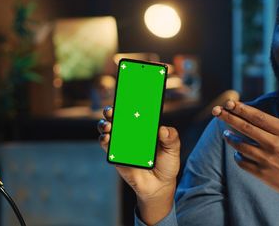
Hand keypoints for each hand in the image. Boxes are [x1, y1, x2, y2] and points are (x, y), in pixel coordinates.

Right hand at [98, 106, 179, 224]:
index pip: (134, 110)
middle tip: (112, 110)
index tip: (125, 93)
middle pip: (117, 117)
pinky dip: (105, 140)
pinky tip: (107, 138)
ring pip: (108, 129)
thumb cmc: (167, 163)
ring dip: (105, 124)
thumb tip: (162, 130)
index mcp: (144, 127)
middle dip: (112, 111)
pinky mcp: (116, 155)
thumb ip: (171, 138)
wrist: (160, 185)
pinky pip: (107, 146)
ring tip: (108, 125)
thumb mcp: (173, 149)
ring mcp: (122, 143)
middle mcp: (131, 132)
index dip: (128, 100)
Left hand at [212, 90, 278, 225]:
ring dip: (230, 137)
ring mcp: (266, 160)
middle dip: (228, 117)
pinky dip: (237, 156)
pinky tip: (237, 151)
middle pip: (245, 128)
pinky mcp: (262, 174)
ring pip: (241, 145)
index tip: (230, 102)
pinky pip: (243, 163)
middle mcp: (273, 144)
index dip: (242, 108)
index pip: (258, 116)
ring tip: (225, 132)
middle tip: (216, 111)